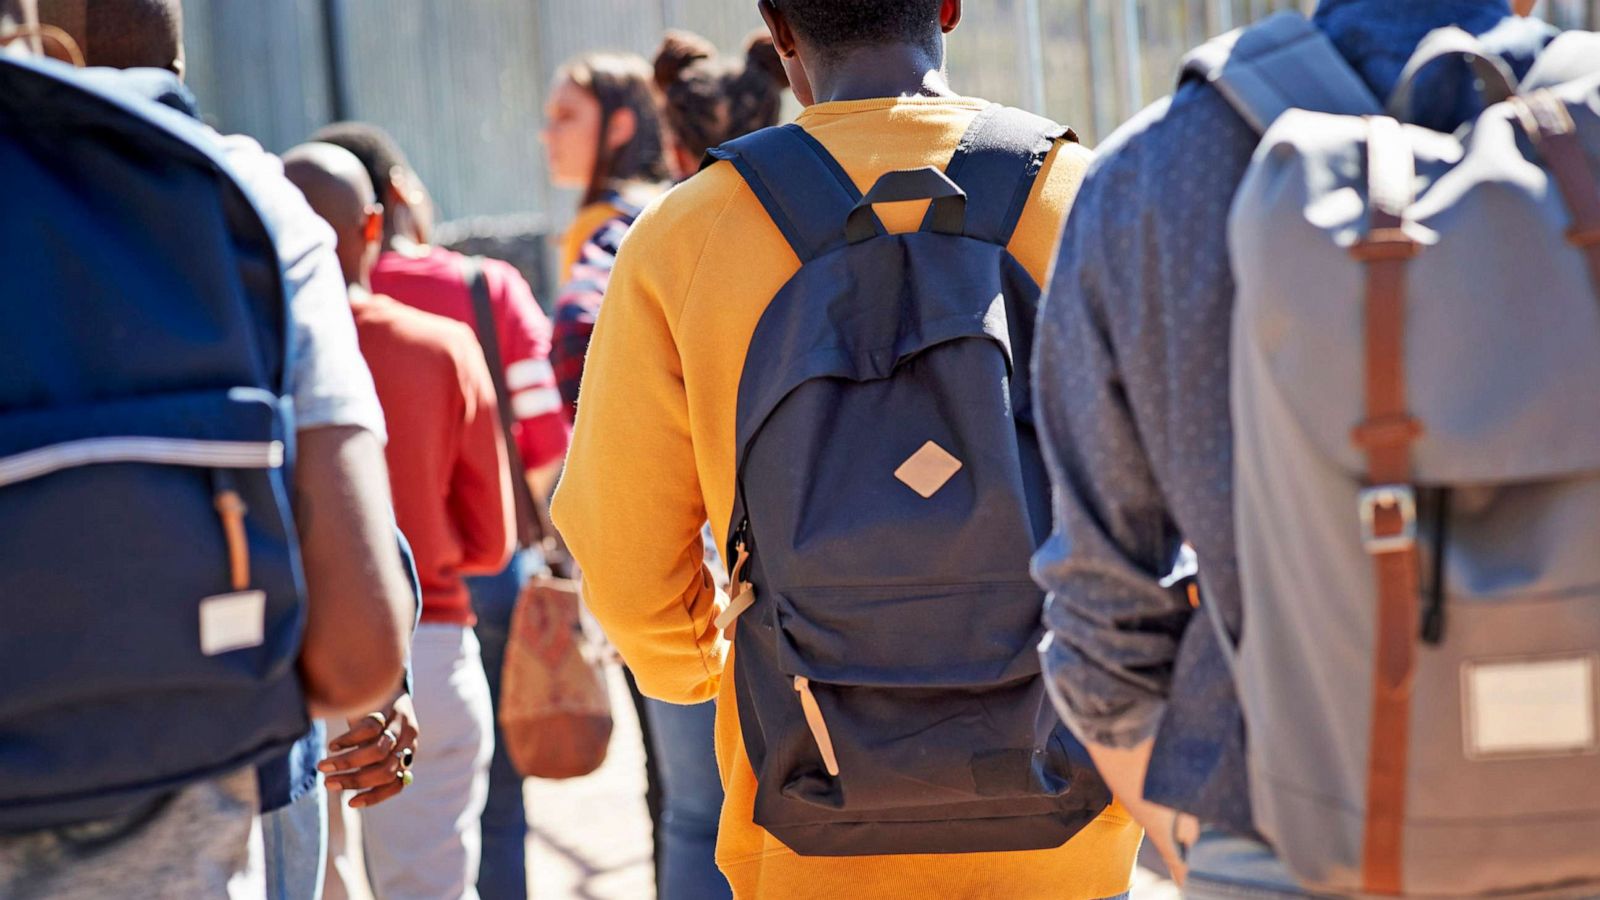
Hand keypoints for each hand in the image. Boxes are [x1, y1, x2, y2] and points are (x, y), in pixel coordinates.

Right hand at [320, 692, 419, 808]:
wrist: (386, 679)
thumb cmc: (378, 719)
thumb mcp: (377, 742)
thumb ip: (370, 762)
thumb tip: (342, 785)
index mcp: (407, 755)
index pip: (396, 785)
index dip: (374, 797)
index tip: (350, 803)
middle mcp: (408, 741)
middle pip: (384, 771)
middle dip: (353, 781)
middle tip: (328, 782)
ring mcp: (401, 723)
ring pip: (376, 752)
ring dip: (347, 763)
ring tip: (324, 765)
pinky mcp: (389, 707)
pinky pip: (369, 729)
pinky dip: (348, 740)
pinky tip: (333, 745)